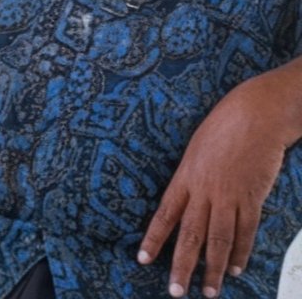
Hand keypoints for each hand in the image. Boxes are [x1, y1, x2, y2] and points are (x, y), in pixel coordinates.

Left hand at [138, 71, 296, 297]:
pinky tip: (234, 268)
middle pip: (191, 234)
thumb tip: (183, 204)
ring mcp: (229, 196)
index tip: (143, 260)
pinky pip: (245, 231)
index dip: (154, 239)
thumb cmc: (221, 128)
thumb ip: (189, 179)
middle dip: (182, 266)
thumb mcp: (194, 152)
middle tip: (175, 291)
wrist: (254, 116)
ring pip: (219, 239)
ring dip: (212, 268)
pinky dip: (240, 251)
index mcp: (184, 177)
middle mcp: (204, 190)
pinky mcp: (253, 198)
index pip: (165, 214)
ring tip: (208, 291)